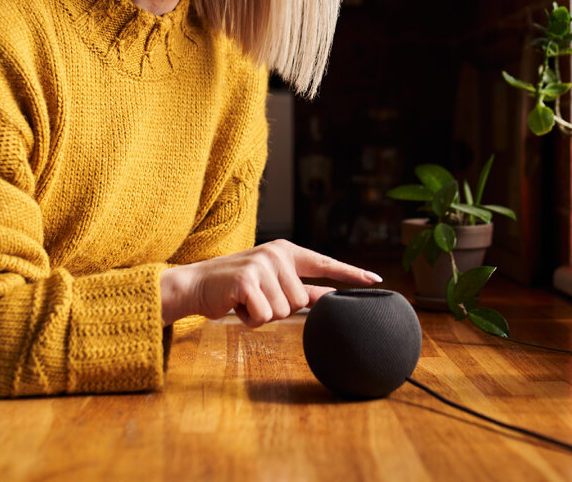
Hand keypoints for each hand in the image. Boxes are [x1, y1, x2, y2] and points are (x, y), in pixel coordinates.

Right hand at [160, 239, 381, 326]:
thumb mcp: (270, 281)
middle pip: (300, 302)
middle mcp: (277, 254)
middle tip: (255, 298)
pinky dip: (250, 320)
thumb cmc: (234, 288)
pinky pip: (265, 317)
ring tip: (245, 301)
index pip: (325, 264)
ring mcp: (263, 265)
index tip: (376, 280)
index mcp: (286, 252)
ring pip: (284, 312)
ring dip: (263, 315)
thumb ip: (299, 288)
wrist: (195, 285)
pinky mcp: (248, 280)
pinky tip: (236, 307)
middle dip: (278, 309)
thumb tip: (331, 299)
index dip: (351, 274)